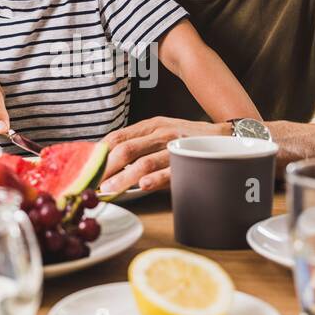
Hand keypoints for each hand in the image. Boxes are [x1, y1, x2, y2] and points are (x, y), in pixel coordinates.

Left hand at [99, 117, 229, 193]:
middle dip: (105, 168)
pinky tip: (144, 186)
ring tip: (109, 189)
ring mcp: (175, 147)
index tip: (86, 168)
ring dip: (123, 177)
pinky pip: (170, 171)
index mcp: (151, 125)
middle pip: (124, 149)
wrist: (229, 136)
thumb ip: (140, 143)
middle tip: (91, 184)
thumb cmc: (191, 138)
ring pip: (143, 162)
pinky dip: (156, 179)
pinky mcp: (189, 161)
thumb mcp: (163, 132)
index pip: (117, 137)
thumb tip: (110, 160)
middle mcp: (161, 133)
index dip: (98, 153)